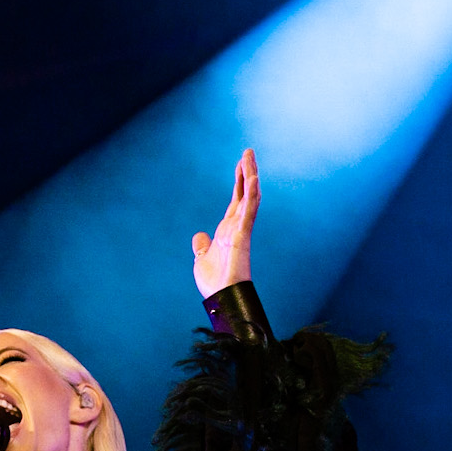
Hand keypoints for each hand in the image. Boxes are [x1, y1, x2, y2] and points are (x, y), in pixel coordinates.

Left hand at [191, 148, 258, 299]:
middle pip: (244, 194)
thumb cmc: (214, 283)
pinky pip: (249, 211)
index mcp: (228, 230)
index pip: (236, 201)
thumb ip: (202, 246)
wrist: (220, 298)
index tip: (241, 164)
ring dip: (250, 176)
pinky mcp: (242, 235)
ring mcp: (241, 230)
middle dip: (246, 172)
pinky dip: (251, 194)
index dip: (239, 182)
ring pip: (249, 197)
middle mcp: (237, 227)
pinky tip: (253, 178)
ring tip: (249, 156)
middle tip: (248, 152)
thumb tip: (199, 236)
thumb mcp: (202, 259)